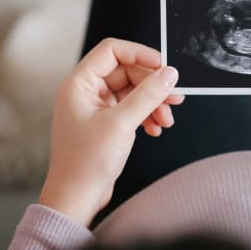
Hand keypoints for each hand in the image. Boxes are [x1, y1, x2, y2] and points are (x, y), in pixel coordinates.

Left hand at [39, 38, 183, 225]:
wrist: (76, 198)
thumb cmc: (85, 163)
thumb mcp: (121, 124)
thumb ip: (147, 95)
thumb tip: (169, 74)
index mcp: (79, 84)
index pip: (112, 51)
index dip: (140, 54)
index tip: (163, 67)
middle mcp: (86, 91)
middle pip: (127, 71)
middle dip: (152, 85)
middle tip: (174, 98)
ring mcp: (96, 107)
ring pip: (133, 91)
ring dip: (153, 103)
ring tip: (167, 119)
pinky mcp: (106, 122)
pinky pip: (132, 108)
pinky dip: (146, 115)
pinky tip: (155, 129)